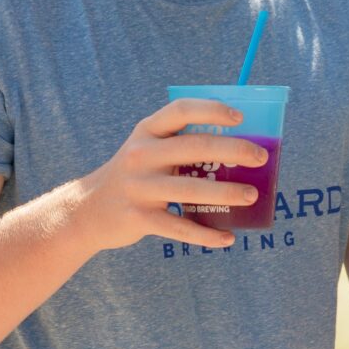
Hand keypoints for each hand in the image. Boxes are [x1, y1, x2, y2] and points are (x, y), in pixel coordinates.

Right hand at [77, 98, 269, 252]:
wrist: (87, 211)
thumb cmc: (133, 177)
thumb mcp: (146, 151)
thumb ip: (179, 146)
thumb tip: (237, 151)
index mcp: (146, 132)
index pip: (181, 111)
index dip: (212, 110)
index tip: (240, 118)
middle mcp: (141, 155)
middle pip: (195, 148)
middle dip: (234, 151)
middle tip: (261, 158)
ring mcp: (140, 188)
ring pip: (192, 190)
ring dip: (228, 193)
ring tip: (252, 196)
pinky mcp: (139, 218)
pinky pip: (180, 228)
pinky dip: (207, 235)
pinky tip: (227, 238)